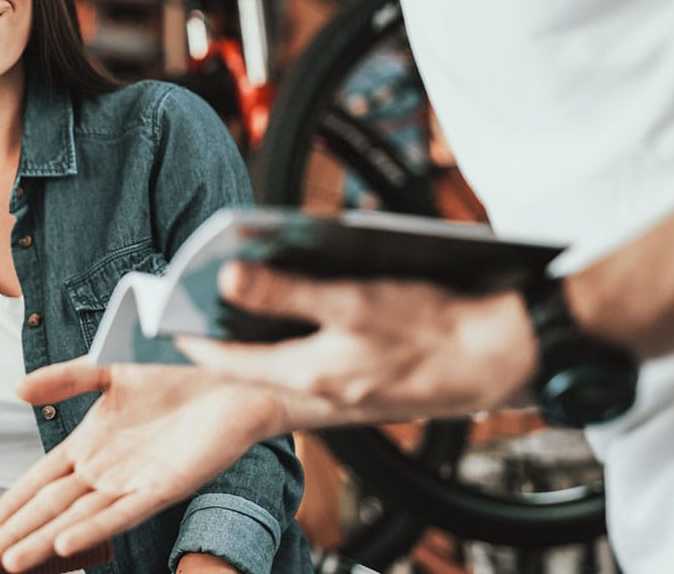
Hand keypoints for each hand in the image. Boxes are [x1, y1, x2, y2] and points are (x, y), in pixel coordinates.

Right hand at [0, 359, 284, 572]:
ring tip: (11, 563)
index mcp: (89, 446)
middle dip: (14, 535)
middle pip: (49, 508)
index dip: (8, 506)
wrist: (231, 379)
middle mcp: (106, 471)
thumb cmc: (175, 378)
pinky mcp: (165, 487)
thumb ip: (65, 378)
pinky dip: (93, 529)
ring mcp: (133, 482)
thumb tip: (17, 389)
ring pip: (77, 518)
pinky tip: (66, 545)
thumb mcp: (110, 371)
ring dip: (43, 541)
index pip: (37, 483)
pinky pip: (123, 513)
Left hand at [179, 262, 537, 423]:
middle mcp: (321, 393)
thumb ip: (287, 293)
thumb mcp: (352, 301)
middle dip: (221, 333)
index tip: (167, 309)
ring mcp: (344, 393)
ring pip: (282, 362)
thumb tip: (228, 280)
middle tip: (192, 299)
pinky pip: (314, 361)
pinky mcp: (366, 384)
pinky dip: (296, 337)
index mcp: (309, 377)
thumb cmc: (436, 326)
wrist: (505, 354)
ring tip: (234, 296)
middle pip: (250, 364)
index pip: (226, 360)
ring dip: (258, 333)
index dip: (192, 334)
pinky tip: (295, 308)